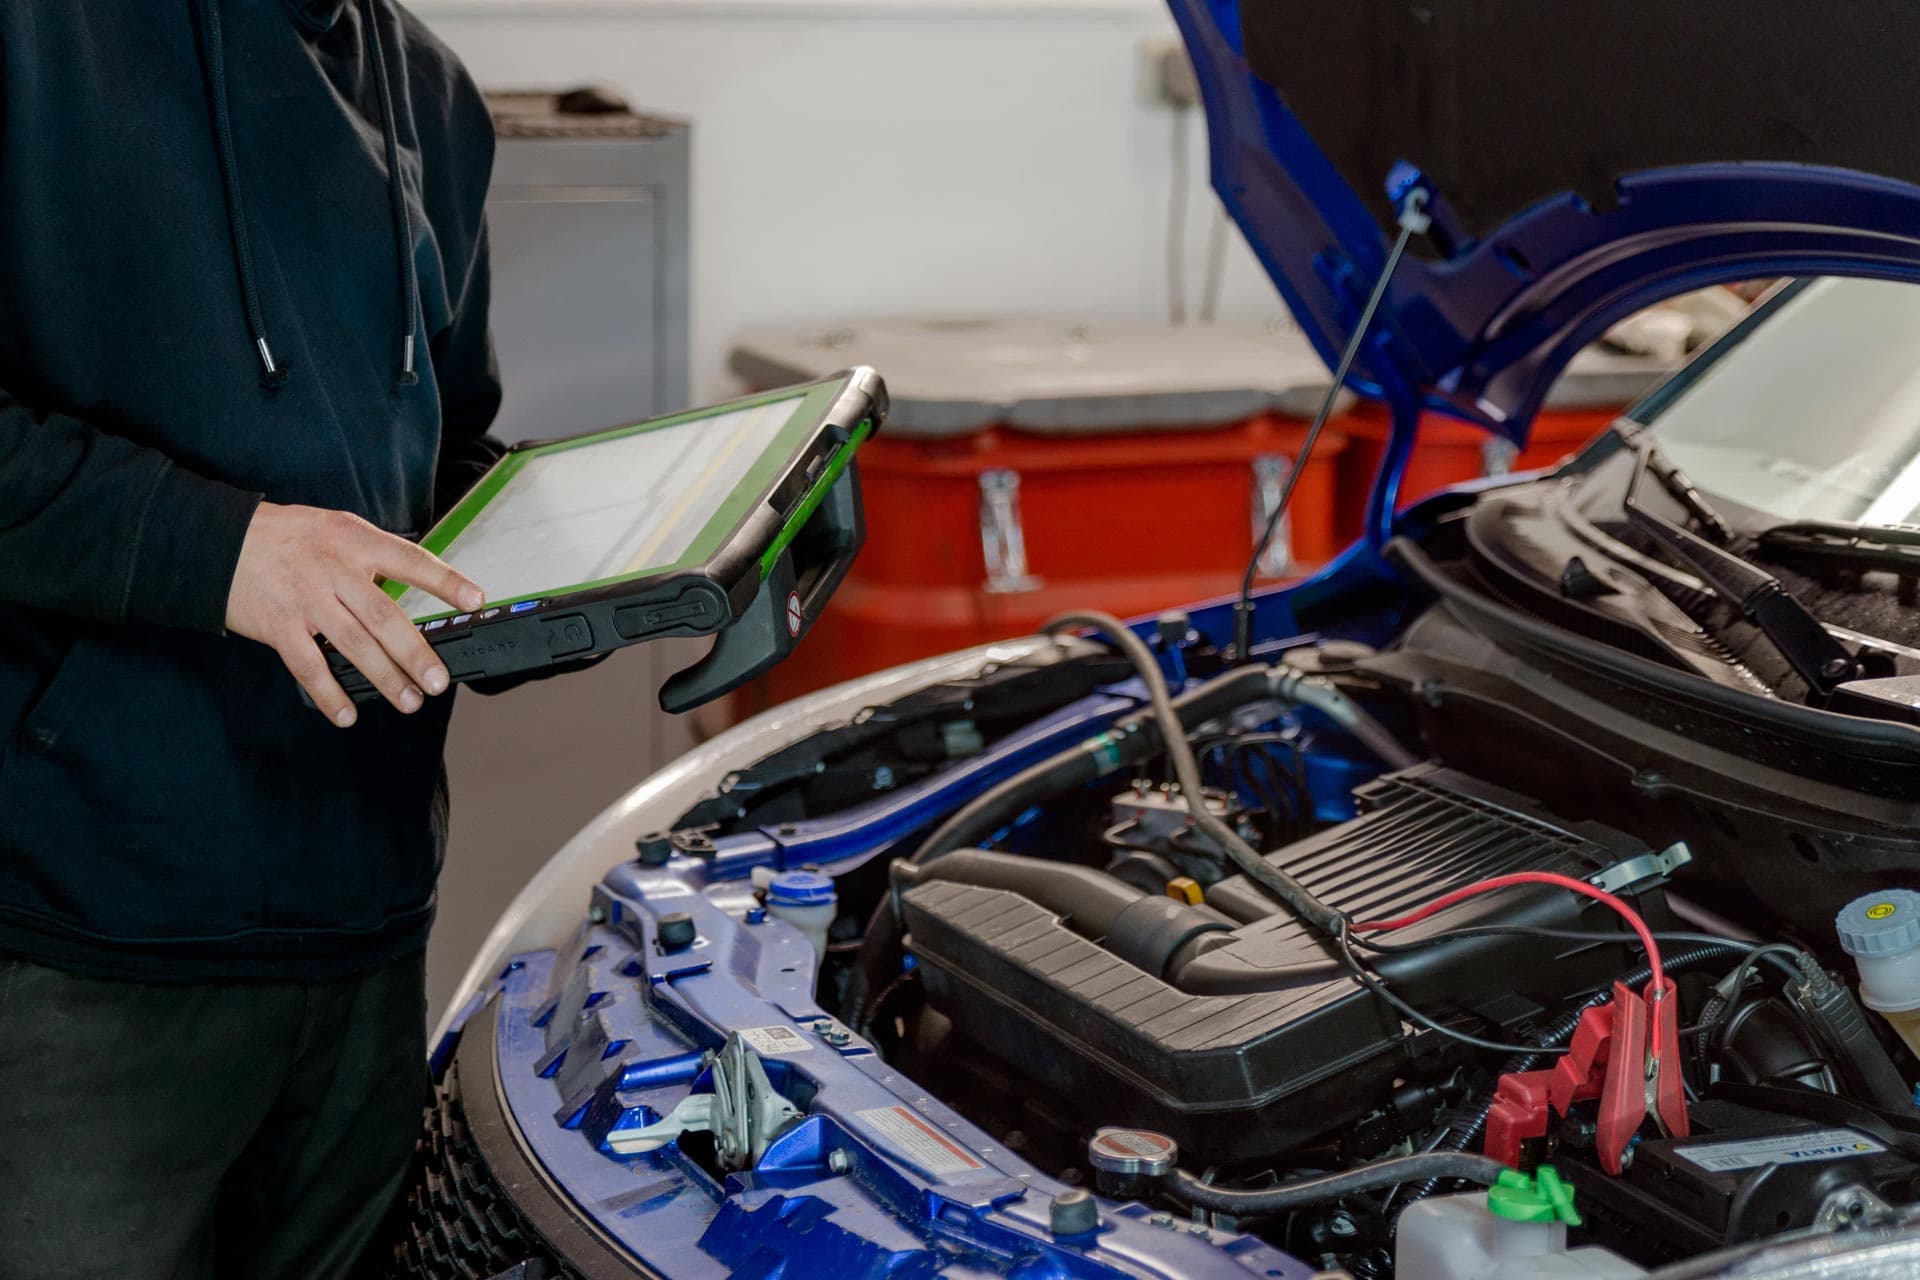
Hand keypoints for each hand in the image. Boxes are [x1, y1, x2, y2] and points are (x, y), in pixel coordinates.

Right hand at [225, 503, 484, 725]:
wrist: (217, 541)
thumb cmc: (286, 537)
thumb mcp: (334, 528)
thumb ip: (371, 556)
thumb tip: (412, 589)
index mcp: (355, 541)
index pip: (411, 560)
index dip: (446, 581)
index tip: (476, 601)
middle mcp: (334, 570)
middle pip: (384, 616)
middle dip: (415, 653)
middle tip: (438, 681)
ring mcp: (306, 600)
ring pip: (353, 645)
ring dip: (384, 678)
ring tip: (409, 701)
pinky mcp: (278, 626)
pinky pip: (308, 666)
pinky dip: (329, 694)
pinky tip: (346, 714)